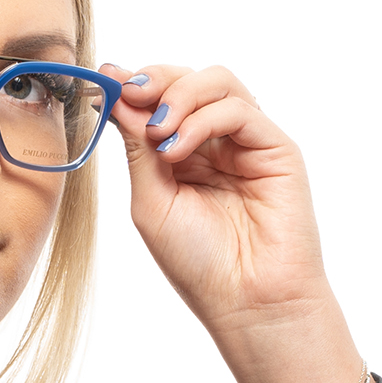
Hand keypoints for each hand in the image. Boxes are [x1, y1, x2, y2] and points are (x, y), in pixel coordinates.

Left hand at [102, 62, 364, 382]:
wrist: (247, 302)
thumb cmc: (199, 264)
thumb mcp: (151, 201)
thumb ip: (138, 148)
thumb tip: (115, 96)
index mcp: (184, 157)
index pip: (160, 101)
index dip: (133, 86)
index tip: (104, 81)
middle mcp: (216, 144)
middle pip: (188, 80)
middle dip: (154, 80)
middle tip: (128, 93)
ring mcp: (247, 144)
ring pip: (217, 82)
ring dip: (178, 96)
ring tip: (158, 134)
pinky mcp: (276, 149)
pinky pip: (239, 109)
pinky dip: (203, 118)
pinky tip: (177, 150)